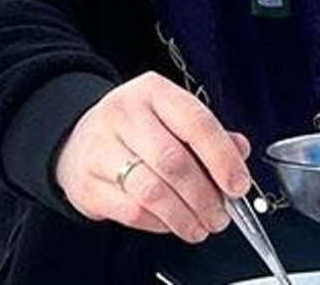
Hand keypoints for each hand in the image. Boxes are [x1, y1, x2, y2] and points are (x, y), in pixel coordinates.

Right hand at [54, 71, 251, 243]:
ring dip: (185, 217)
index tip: (238, 186)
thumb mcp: (172, 119)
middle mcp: (123, 113)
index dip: (223, 158)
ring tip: (199, 227)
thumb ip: (209, 135)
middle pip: (173, 161)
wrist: (79, 141)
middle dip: (205, 197)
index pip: (196, 123)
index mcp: (152, 92)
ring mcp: (100, 147)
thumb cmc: (136, 132)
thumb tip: (240, 151)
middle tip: (220, 217)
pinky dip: (160, 224)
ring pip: (152, 192)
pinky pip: (132, 211)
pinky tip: (170, 223)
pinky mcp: (88, 182)